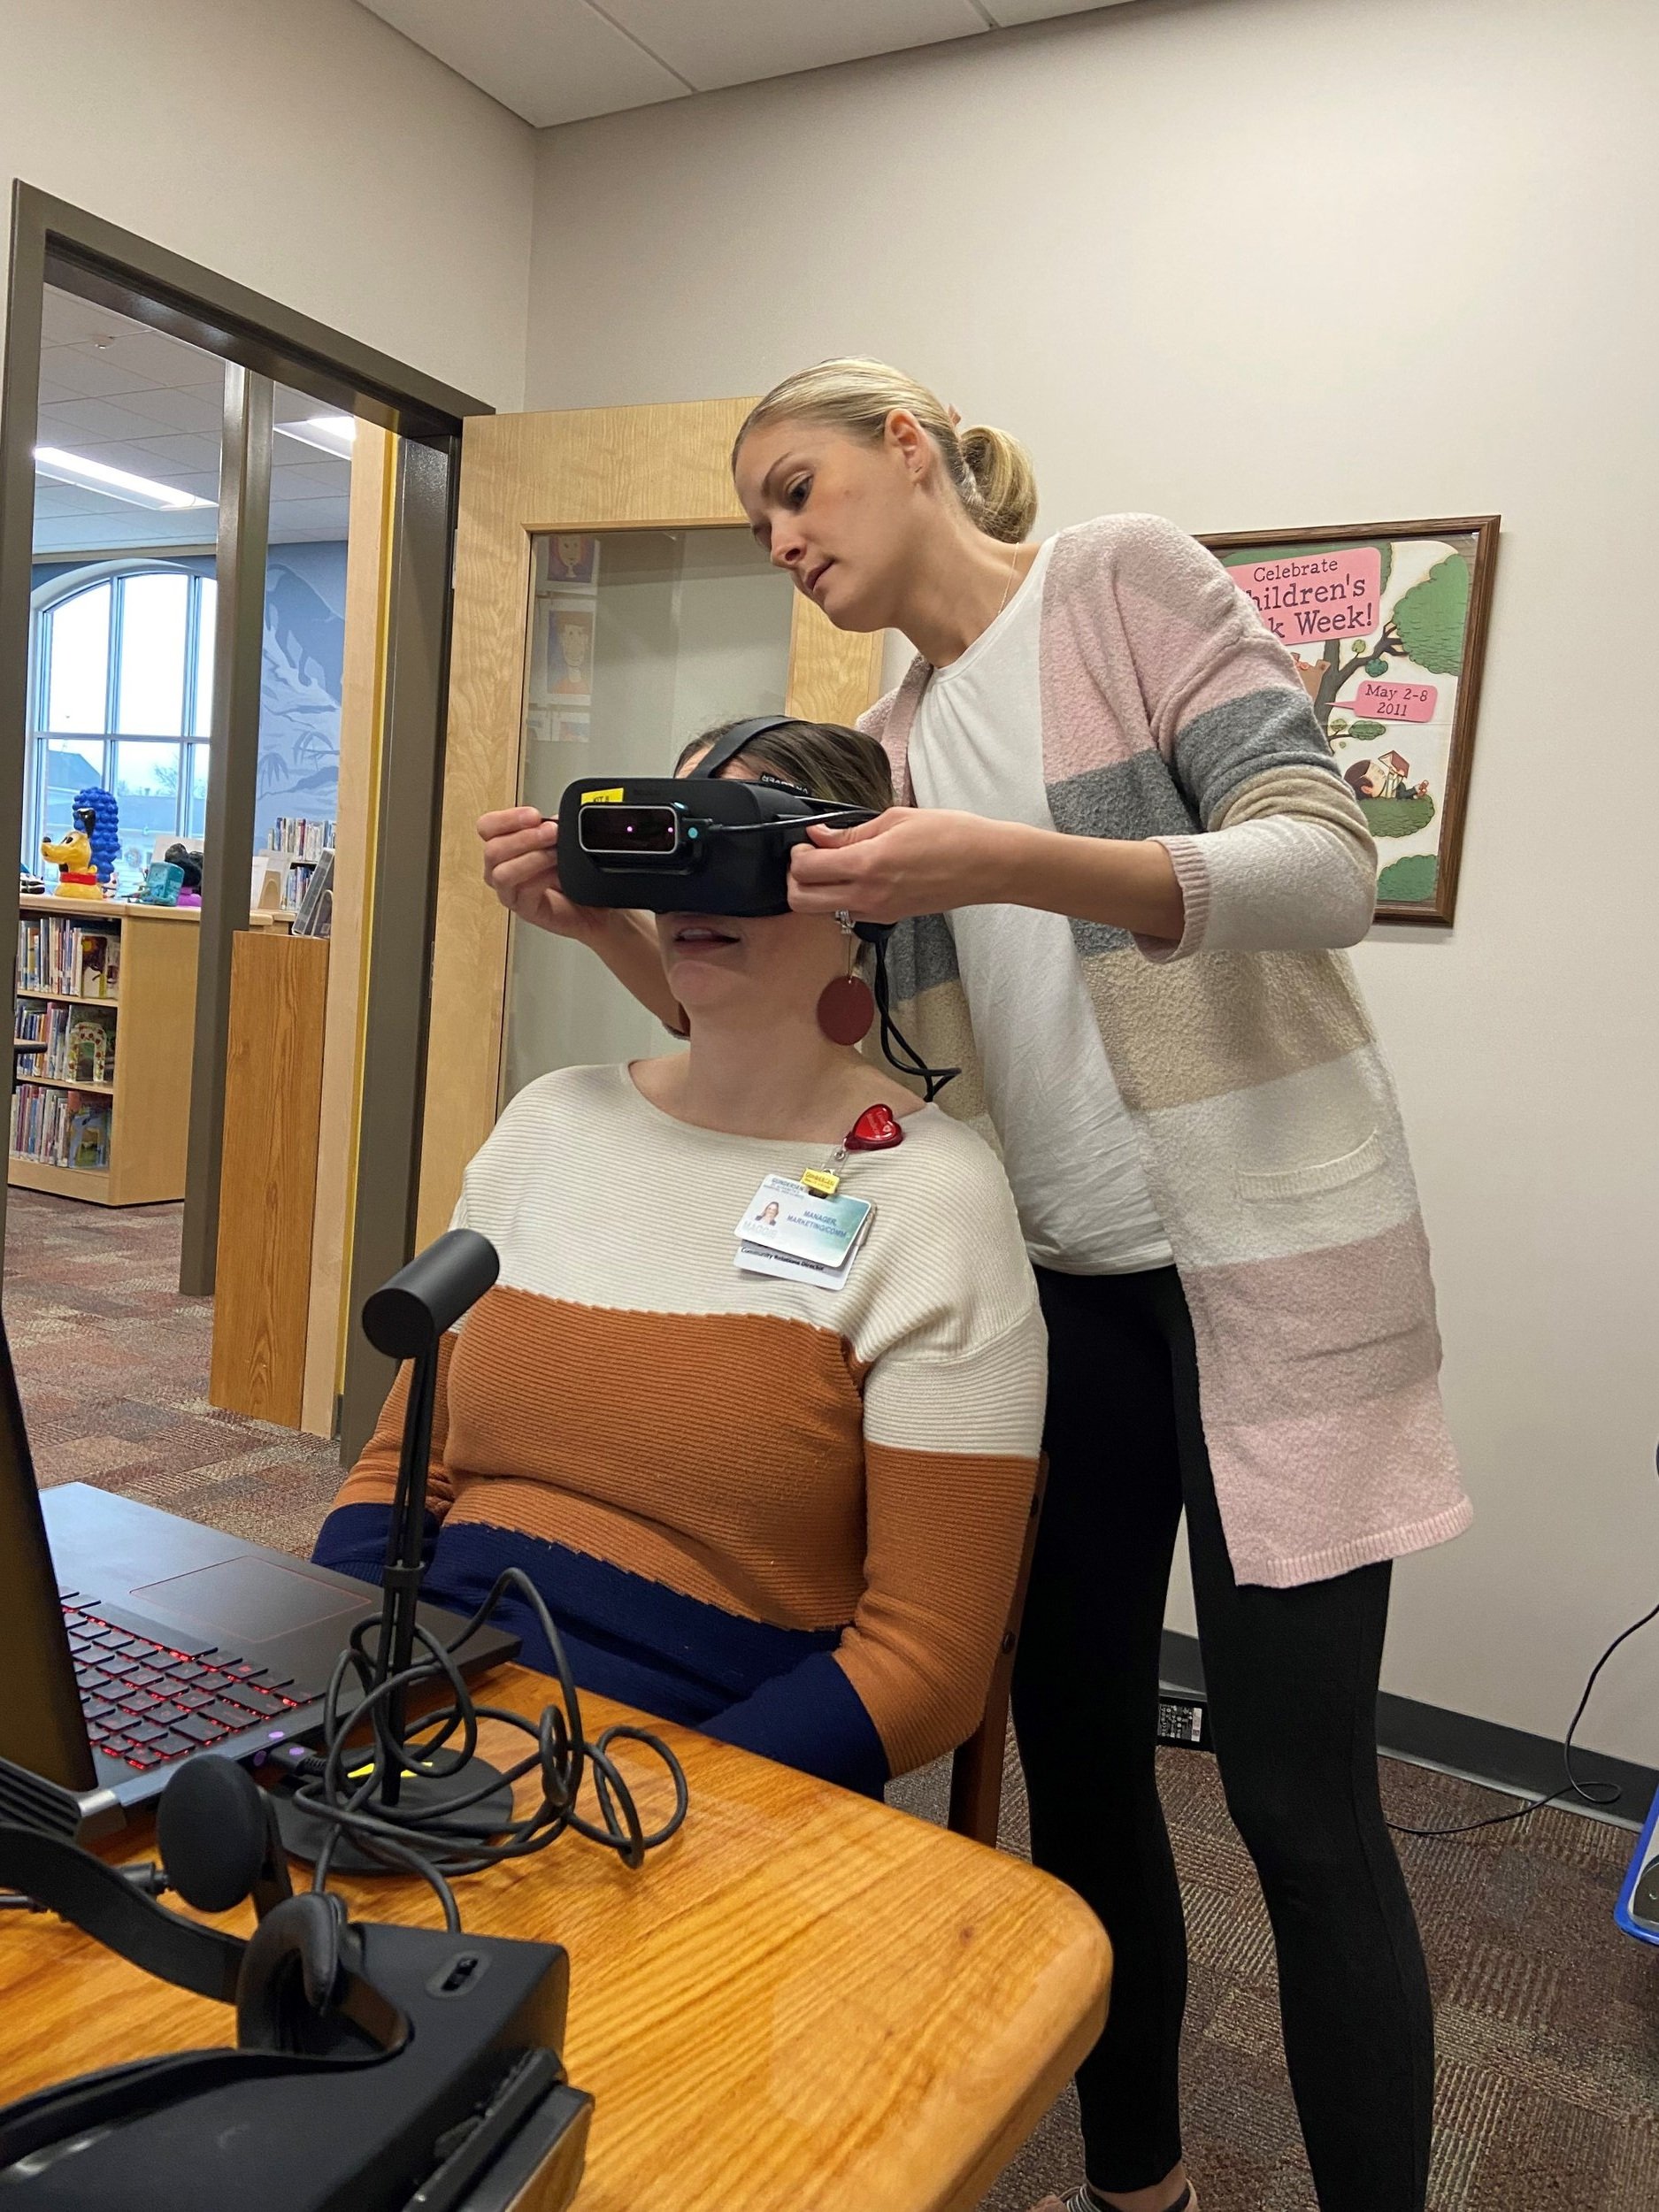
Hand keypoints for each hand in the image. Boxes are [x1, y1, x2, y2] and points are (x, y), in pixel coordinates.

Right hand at [477, 807, 611, 940]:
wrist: (594, 904)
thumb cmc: (575, 872)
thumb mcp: (563, 841)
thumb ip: (554, 826)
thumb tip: (556, 818)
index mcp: (505, 846)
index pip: (487, 827)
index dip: (507, 819)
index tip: (534, 816)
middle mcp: (501, 868)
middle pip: (492, 850)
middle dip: (525, 837)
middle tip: (552, 832)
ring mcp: (511, 891)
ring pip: (502, 873)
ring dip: (532, 858)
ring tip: (556, 853)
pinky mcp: (524, 909)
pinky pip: (523, 892)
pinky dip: (542, 879)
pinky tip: (558, 873)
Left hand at [788, 808, 1016, 923]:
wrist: (987, 866)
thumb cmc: (951, 836)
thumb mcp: (896, 820)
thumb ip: (850, 832)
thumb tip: (818, 835)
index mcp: (867, 865)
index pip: (805, 870)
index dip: (797, 854)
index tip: (806, 841)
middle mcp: (868, 895)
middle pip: (801, 902)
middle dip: (795, 879)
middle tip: (809, 858)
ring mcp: (878, 911)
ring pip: (823, 911)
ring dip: (818, 891)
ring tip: (835, 866)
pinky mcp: (890, 917)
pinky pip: (850, 912)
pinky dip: (842, 897)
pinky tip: (859, 876)